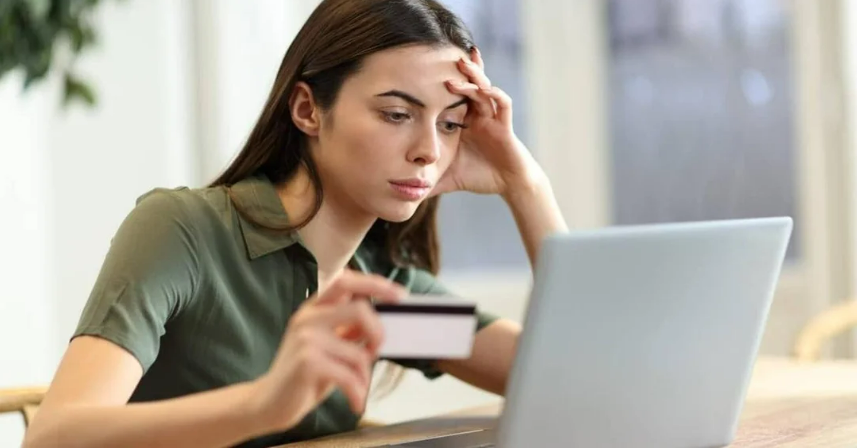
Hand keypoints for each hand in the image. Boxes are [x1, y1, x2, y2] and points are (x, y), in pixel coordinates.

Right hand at [249, 270, 404, 431]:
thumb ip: (349, 329)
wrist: (269, 402)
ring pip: (359, 352)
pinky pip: (350, 376)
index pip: (344, 281)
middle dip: (378, 333)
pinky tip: (354, 402)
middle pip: (360, 309)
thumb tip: (382, 321)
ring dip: (365, 375)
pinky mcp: (307, 362)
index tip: (398, 295)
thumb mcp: (329, 345)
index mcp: (314, 308)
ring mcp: (306, 339)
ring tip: (357, 387)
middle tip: (376, 351)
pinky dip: (358, 392)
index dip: (374, 283)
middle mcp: (308, 317)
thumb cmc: (305, 374)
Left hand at [432, 47, 545, 197]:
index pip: (450, 97)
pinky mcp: (505, 125)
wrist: (509, 185)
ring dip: (473, 77)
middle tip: (442, 57)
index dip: (438, 84)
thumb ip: (425, 180)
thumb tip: (402, 192)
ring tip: (461, 66)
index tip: (420, 72)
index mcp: (462, 122)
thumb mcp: (446, 176)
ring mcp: (492, 118)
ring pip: (484, 89)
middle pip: (468, 85)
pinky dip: (495, 94)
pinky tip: (484, 88)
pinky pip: (502, 103)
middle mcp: (477, 115)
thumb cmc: (478, 177)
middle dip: (458, 71)